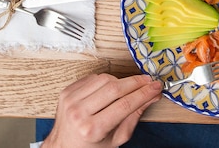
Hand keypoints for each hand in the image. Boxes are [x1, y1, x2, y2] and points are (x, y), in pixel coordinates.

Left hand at [42, 73, 162, 147]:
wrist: (63, 147)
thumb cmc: (90, 146)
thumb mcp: (116, 138)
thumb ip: (135, 115)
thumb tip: (152, 96)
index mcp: (92, 130)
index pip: (124, 105)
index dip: (143, 93)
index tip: (155, 87)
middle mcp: (79, 114)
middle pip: (115, 88)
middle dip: (136, 82)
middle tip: (149, 81)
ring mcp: (71, 101)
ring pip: (105, 79)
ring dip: (121, 81)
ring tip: (130, 87)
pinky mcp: (67, 91)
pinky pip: (93, 77)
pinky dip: (105, 80)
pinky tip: (110, 88)